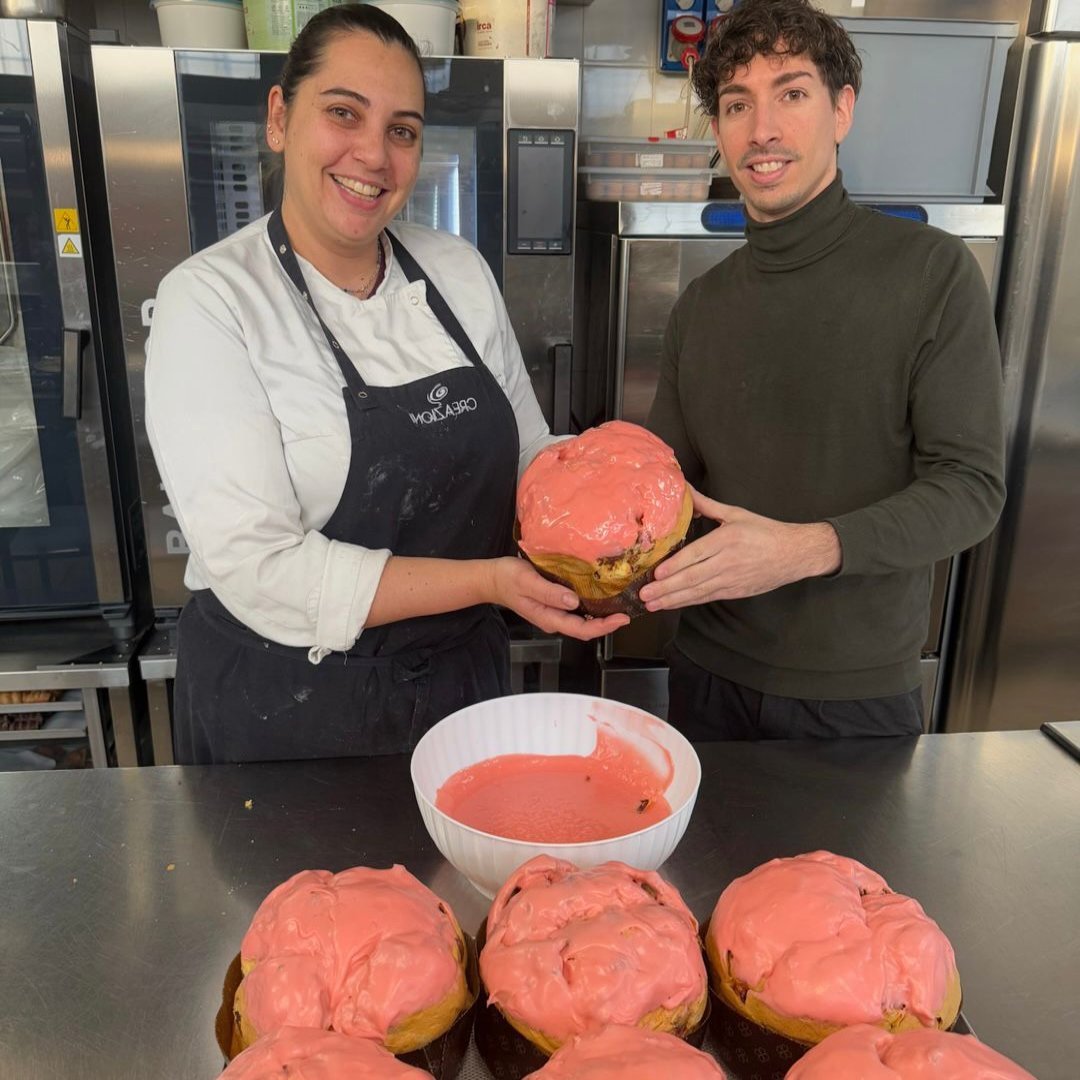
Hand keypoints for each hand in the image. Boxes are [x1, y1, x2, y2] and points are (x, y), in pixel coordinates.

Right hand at [489, 557, 629, 640]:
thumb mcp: (527, 582)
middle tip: (627, 612)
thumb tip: (573, 601)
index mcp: (548, 617)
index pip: (581, 629)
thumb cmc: (507, 579)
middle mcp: (554, 619)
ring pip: (582, 620)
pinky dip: (591, 606)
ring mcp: (554, 613)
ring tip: (619, 605)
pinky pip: (577, 610)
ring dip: (602, 616)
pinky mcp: (554, 603)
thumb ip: (549, 593)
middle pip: (586, 628)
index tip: (621, 618)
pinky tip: (601, 596)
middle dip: (608, 624)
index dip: (604, 627)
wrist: (492, 578)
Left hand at [638, 488, 840, 610]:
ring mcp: (731, 580)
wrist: (795, 554)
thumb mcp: (735, 513)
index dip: (675, 566)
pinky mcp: (735, 592)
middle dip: (666, 588)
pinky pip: (707, 598)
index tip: (657, 573)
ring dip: (672, 599)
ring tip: (652, 604)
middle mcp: (728, 562)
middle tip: (645, 594)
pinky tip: (672, 604)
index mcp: (727, 539)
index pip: (696, 555)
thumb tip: (684, 488)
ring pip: (697, 592)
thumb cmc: (765, 531)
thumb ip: (706, 505)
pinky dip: (688, 602)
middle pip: (693, 578)